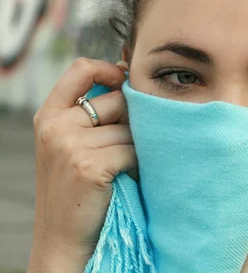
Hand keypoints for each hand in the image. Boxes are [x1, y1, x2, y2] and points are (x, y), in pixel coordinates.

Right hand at [28, 58, 135, 272]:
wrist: (63, 238)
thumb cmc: (76, 188)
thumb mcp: (71, 143)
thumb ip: (91, 113)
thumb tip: (131, 77)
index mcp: (49, 115)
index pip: (81, 69)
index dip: (110, 69)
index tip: (126, 80)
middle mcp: (55, 125)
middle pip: (117, 100)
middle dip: (131, 122)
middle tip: (122, 148)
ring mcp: (69, 145)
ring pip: (130, 129)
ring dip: (136, 148)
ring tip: (121, 168)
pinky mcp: (89, 166)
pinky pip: (133, 152)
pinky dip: (137, 166)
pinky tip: (125, 179)